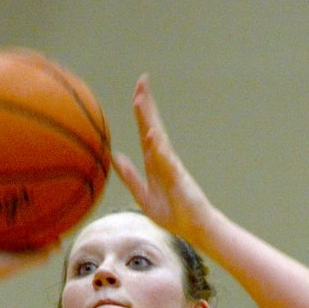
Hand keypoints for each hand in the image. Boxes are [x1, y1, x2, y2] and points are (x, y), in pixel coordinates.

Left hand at [112, 75, 211, 243]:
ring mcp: (171, 167)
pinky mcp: (177, 178)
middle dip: (147, 103)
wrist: (193, 228)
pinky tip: (151, 134)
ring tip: (140, 100)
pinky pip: (165, 161)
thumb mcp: (143, 195)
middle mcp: (164, 159)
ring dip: (149, 119)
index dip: (141, 111)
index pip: (146, 131)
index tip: (138, 91)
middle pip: (153, 126)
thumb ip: (130, 176)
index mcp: (154, 162)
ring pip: (158, 138)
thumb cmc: (172, 213)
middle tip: (143, 79)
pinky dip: (158, 147)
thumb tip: (115, 156)